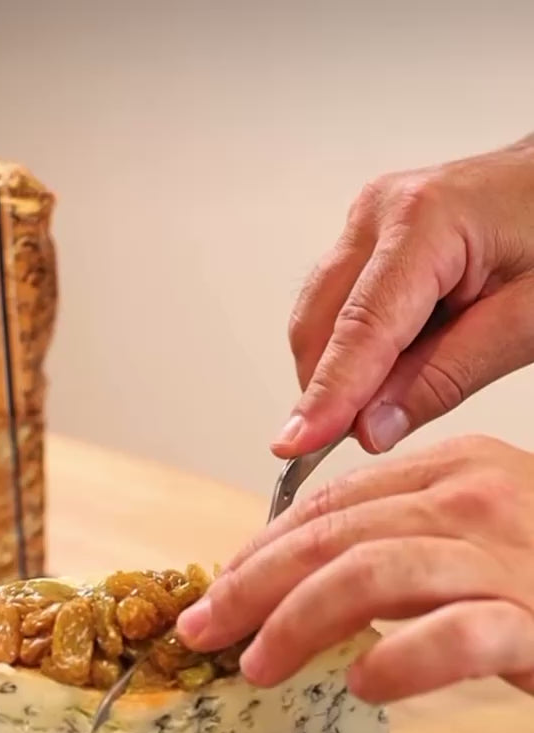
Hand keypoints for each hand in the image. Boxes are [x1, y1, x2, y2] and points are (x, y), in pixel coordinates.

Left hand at [176, 436, 533, 702]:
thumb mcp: (474, 543)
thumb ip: (401, 544)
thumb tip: (296, 581)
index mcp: (459, 469)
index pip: (332, 502)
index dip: (262, 548)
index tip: (218, 589)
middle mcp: (481, 497)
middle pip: (335, 533)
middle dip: (252, 583)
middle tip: (204, 631)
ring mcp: (514, 556)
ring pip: (373, 573)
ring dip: (298, 621)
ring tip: (259, 665)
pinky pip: (458, 635)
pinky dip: (402, 659)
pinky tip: (364, 682)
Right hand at [276, 133, 533, 456]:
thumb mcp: (528, 319)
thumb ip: (447, 377)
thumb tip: (371, 428)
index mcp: (426, 219)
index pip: (359, 328)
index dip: (327, 395)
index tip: (297, 444)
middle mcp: (381, 214)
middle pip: (320, 327)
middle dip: (332, 391)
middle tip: (369, 436)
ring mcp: (367, 226)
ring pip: (320, 325)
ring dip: (345, 373)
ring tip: (407, 386)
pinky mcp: (365, 244)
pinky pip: (336, 313)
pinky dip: (355, 354)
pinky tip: (399, 360)